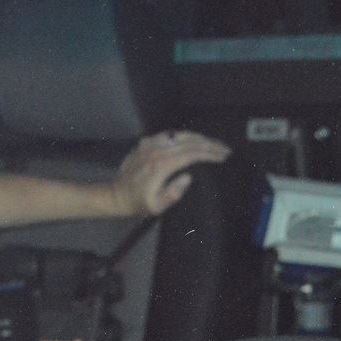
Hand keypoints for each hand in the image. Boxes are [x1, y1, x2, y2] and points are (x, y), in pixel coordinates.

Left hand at [110, 130, 230, 215]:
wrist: (116, 194)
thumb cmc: (138, 203)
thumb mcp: (156, 206)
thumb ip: (173, 193)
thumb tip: (188, 177)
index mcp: (161, 165)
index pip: (191, 154)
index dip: (209, 154)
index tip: (223, 156)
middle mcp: (157, 150)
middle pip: (189, 142)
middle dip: (209, 144)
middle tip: (225, 149)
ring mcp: (150, 144)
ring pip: (179, 134)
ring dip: (198, 137)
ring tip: (213, 143)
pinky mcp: (145, 143)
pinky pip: (168, 134)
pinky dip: (183, 135)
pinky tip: (192, 139)